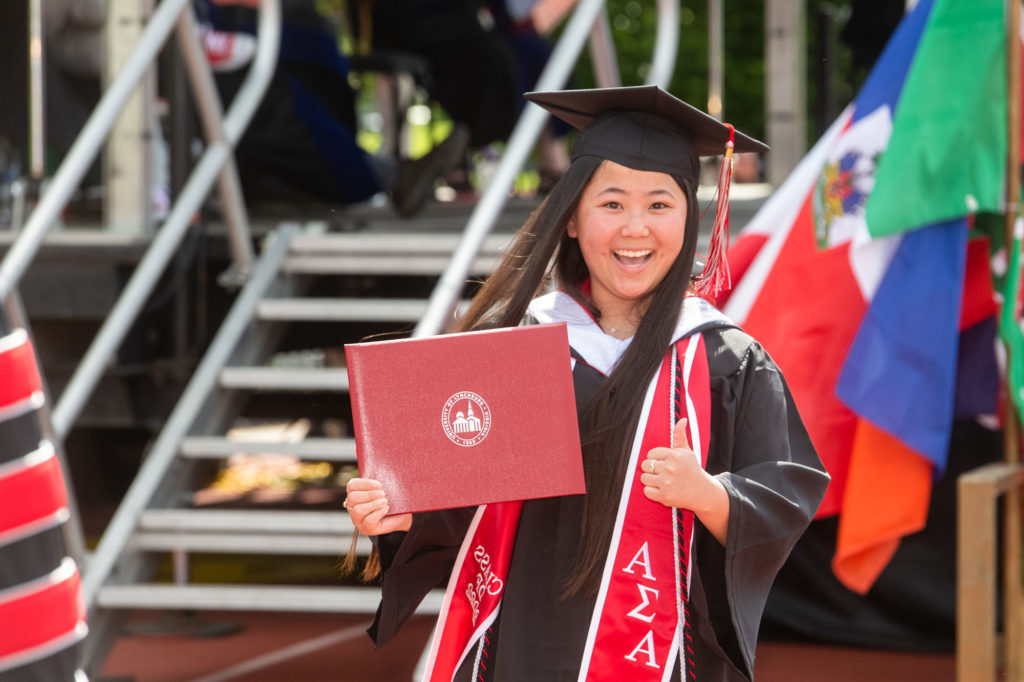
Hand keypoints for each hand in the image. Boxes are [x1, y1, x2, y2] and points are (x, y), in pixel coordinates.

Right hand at [344, 478, 412, 534]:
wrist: (400, 516)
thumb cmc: (392, 500)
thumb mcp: (386, 488)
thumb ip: (381, 481)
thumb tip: (384, 468)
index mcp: (355, 493)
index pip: (351, 485)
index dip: (364, 483)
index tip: (379, 484)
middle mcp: (352, 507)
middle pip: (353, 498)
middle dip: (369, 495)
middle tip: (383, 494)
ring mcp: (358, 519)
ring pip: (358, 510)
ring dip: (374, 504)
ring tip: (385, 501)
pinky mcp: (366, 529)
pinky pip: (368, 521)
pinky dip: (379, 513)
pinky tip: (386, 509)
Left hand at [640, 419, 728, 544]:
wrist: (702, 492)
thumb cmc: (692, 470)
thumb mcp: (687, 452)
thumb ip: (680, 435)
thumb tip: (682, 419)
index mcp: (674, 455)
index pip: (651, 454)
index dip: (655, 459)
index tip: (663, 463)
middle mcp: (670, 468)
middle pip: (645, 465)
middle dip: (651, 468)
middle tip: (661, 472)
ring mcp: (666, 483)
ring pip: (644, 478)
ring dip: (650, 480)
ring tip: (661, 481)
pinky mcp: (664, 496)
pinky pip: (646, 491)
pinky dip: (651, 491)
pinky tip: (661, 489)